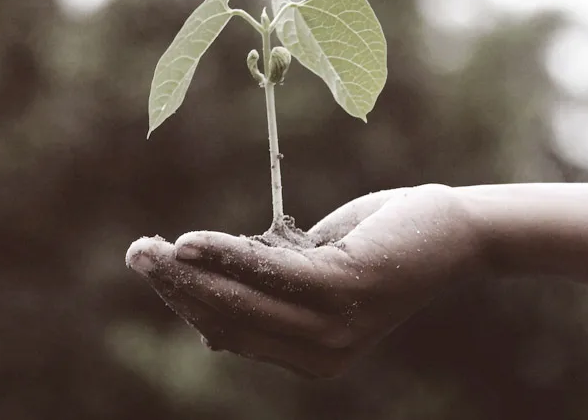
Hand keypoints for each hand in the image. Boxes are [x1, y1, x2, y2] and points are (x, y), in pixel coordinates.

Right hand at [125, 184, 485, 377]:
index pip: (232, 332)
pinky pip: (271, 273)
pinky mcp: (345, 290)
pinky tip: (192, 240)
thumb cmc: (379, 246)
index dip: (187, 303)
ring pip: (242, 301)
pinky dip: (227, 255)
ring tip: (150, 249)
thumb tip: (208, 308)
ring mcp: (334, 328)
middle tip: (136, 254)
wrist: (452, 232)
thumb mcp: (315, 273)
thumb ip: (269, 290)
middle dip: (176, 288)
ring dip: (189, 273)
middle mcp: (320, 355)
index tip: (157, 270)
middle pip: (228, 320)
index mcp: (310, 356)